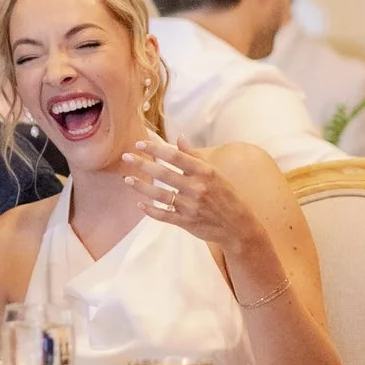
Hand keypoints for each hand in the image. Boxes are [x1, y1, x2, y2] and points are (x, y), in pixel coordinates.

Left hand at [120, 137, 252, 249]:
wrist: (238, 226)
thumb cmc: (226, 196)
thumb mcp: (215, 173)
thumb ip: (195, 156)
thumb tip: (179, 138)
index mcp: (204, 172)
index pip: (175, 156)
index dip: (155, 149)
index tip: (140, 144)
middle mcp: (196, 188)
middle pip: (163, 173)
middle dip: (142, 164)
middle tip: (126, 157)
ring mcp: (190, 206)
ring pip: (159, 195)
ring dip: (141, 186)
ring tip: (127, 179)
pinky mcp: (186, 222)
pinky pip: (164, 215)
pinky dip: (150, 210)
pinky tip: (140, 204)